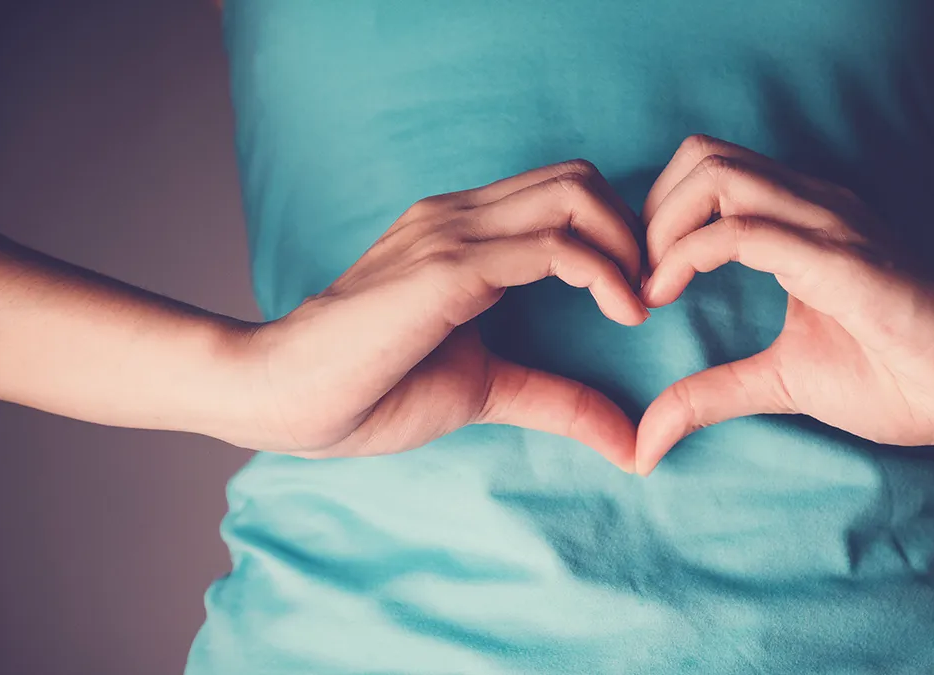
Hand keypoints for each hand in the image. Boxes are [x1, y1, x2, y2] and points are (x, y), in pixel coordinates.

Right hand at [240, 160, 648, 468]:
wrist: (282, 396)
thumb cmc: (369, 388)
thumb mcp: (484, 389)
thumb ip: (555, 399)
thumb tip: (628, 442)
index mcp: (464, 233)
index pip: (564, 192)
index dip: (617, 233)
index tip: (640, 294)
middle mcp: (461, 216)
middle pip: (580, 178)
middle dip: (634, 230)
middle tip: (650, 292)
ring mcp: (453, 235)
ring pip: (574, 197)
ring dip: (628, 246)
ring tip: (639, 305)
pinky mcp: (448, 269)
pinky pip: (553, 247)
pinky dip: (604, 273)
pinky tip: (623, 314)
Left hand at [634, 135, 933, 474]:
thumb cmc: (896, 376)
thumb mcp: (779, 382)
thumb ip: (709, 395)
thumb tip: (645, 444)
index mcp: (800, 219)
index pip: (707, 171)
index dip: (656, 217)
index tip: (641, 284)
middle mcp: (812, 205)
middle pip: (701, 155)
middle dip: (649, 212)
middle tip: (638, 278)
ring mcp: (828, 224)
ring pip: (716, 175)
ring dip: (661, 227)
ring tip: (651, 287)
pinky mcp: (840, 259)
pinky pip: (744, 230)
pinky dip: (687, 255)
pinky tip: (667, 295)